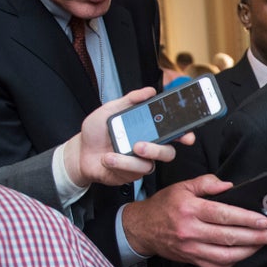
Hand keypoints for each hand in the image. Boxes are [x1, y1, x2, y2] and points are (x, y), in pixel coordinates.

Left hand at [66, 88, 183, 187]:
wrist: (79, 152)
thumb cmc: (97, 132)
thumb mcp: (111, 110)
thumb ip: (130, 100)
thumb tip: (149, 91)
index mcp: (147, 131)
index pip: (172, 133)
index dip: (184, 135)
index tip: (186, 136)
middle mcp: (148, 148)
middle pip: (168, 153)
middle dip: (156, 150)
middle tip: (139, 145)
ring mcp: (140, 163)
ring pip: (149, 165)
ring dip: (129, 160)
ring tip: (111, 154)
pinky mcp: (131, 175)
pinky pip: (133, 173)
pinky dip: (118, 165)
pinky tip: (106, 159)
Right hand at [120, 174, 266, 266]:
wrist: (142, 229)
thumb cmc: (164, 206)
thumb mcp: (182, 187)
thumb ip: (206, 183)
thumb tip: (229, 185)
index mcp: (190, 210)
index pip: (223, 215)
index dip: (246, 218)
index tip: (264, 220)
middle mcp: (190, 231)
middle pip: (229, 237)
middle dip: (256, 237)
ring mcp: (191, 249)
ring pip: (225, 256)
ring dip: (248, 251)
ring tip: (264, 244)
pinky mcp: (191, 260)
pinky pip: (216, 266)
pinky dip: (233, 261)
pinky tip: (244, 253)